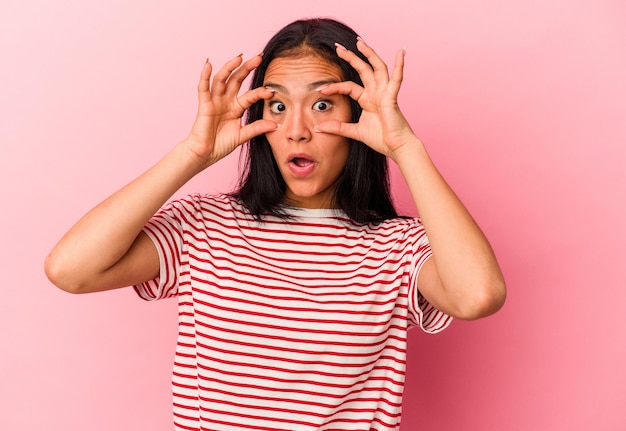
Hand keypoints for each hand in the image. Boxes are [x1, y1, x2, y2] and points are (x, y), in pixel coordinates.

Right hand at [185, 53, 276, 169]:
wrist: (205, 154)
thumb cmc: (221, 145)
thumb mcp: (243, 135)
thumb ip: (257, 128)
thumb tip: (275, 124)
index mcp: (236, 108)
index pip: (250, 95)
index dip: (261, 92)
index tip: (272, 90)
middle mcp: (226, 101)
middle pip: (237, 80)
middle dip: (247, 68)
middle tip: (258, 57)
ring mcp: (215, 101)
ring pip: (222, 79)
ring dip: (229, 67)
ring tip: (238, 57)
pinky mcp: (204, 104)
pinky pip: (203, 88)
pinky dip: (204, 75)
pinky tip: (208, 64)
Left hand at [316, 39, 417, 160]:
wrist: (396, 147)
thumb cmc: (380, 139)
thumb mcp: (354, 132)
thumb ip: (338, 128)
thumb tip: (318, 128)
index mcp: (367, 100)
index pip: (349, 86)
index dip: (335, 86)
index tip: (321, 88)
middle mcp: (376, 93)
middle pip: (362, 69)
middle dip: (351, 57)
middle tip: (338, 47)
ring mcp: (385, 93)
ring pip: (377, 68)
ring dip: (369, 54)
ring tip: (360, 42)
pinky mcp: (392, 97)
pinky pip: (396, 78)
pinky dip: (400, 65)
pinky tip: (401, 52)